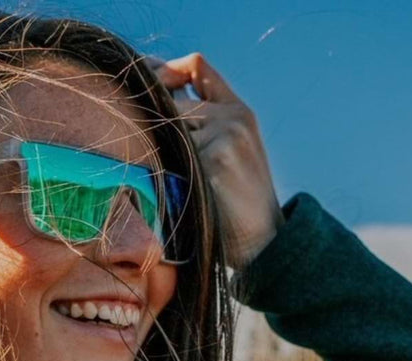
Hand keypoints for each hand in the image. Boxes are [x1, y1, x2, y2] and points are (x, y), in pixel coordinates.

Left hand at [153, 53, 283, 269]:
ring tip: (171, 182)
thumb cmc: (238, 203)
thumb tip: (150, 102)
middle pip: (170, 101)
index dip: (163, 71)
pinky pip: (167, 156)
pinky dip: (163, 175)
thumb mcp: (231, 151)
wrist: (266, 242)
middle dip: (154, 127)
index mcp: (238, 111)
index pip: (195, 66)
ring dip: (159, 154)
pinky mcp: (215, 161)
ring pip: (166, 130)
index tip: (144, 92)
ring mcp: (225, 136)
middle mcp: (233, 117)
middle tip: (153, 158)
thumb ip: (203, 122)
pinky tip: (175, 194)